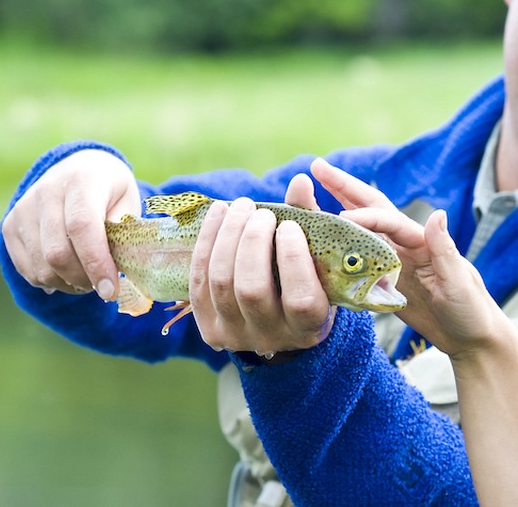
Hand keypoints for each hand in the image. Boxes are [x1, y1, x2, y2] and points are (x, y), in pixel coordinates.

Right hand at [1, 149, 139, 298]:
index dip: (96, 262)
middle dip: (83, 279)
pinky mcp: (9, 226)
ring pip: (40, 266)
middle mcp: (46, 192)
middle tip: (102, 286)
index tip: (111, 290)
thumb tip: (114, 270)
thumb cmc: (110, 192)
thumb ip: (122, 233)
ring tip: (87, 280)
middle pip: (57, 252)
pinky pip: (26, 268)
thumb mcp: (128, 203)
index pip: (82, 226)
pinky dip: (49, 281)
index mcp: (82, 181)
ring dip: (67, 284)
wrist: (78, 169)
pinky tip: (67, 275)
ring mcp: (23, 209)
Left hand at [186, 173, 332, 355]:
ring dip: (227, 236)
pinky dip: (207, 243)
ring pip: (221, 283)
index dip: (292, 258)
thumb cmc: (310, 282)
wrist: (281, 323)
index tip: (290, 225)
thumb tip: (299, 181)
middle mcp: (271, 337)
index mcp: (308, 327)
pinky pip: (199, 282)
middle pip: (252, 289)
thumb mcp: (319, 259)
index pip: (300, 298)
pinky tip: (219, 214)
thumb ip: (311, 222)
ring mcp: (235, 335)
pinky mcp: (209, 329)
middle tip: (261, 213)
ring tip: (241, 207)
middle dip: (252, 242)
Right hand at [307, 158, 513, 359]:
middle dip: (344, 187)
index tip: (340, 217)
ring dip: (336, 208)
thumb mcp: (460, 282)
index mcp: (423, 241)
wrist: (472, 338)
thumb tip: (438, 213)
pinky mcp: (386, 281)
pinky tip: (317, 241)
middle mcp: (406, 244)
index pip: (389, 221)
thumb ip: (445, 250)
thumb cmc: (471, 309)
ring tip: (309, 193)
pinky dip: (336, 246)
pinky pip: (356, 258)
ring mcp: (394, 261)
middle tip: (317, 166)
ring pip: (360, 229)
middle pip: (371, 209)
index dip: (365, 216)